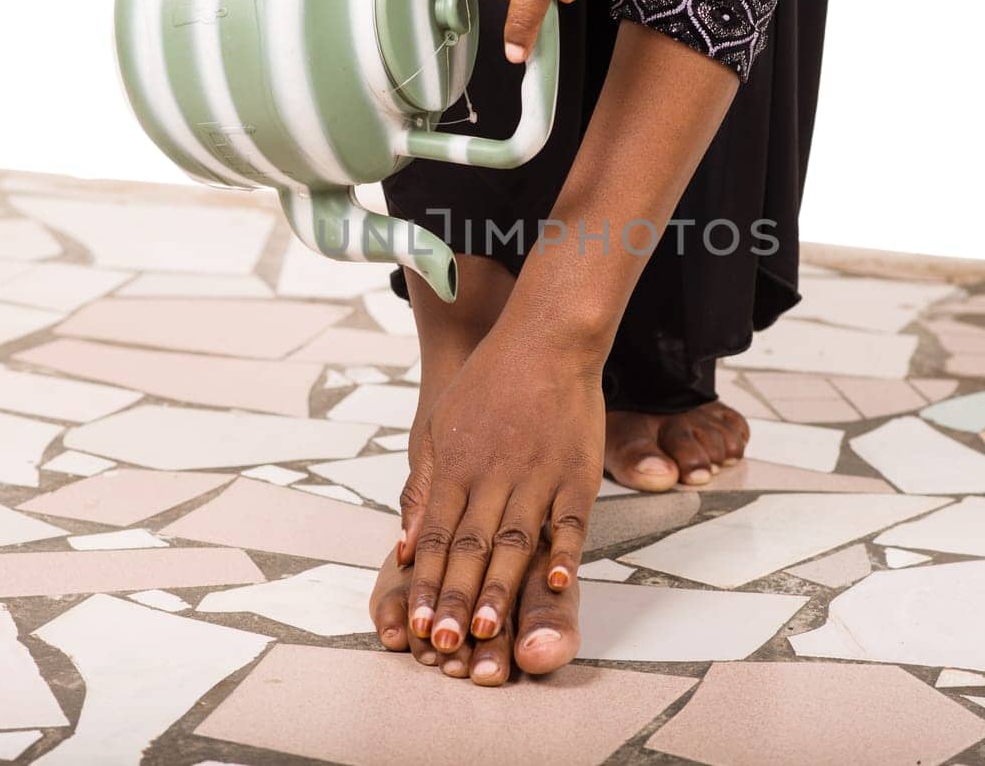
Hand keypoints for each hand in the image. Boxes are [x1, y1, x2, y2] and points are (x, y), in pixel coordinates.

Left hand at [396, 320, 603, 654]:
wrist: (547, 339)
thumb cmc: (490, 382)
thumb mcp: (441, 426)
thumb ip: (425, 487)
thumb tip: (408, 545)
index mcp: (457, 466)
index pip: (439, 536)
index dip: (428, 583)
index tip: (418, 624)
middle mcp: (494, 476)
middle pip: (472, 548)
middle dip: (457, 599)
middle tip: (444, 645)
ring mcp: (538, 475)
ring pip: (515, 543)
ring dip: (500, 590)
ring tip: (487, 633)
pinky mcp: (577, 474)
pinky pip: (571, 521)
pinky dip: (564, 553)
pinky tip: (557, 585)